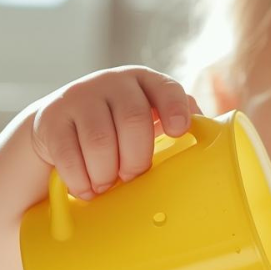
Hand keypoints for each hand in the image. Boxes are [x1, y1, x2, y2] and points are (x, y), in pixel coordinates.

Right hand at [31, 66, 200, 199]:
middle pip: (133, 121)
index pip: (165, 88)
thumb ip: (176, 122)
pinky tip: (87, 188)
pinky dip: (82, 181)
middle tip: (132, 176)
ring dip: (108, 174)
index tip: (179, 132)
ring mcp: (78, 97)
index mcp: (144, 81)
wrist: (56, 126)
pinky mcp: (50, 119)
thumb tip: (220, 143)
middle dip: (136, 159)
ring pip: (101, 143)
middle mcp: (111, 82)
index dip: (174, 109)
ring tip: (108, 184)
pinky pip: (70, 157)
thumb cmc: (117, 129)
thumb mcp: (147, 119)